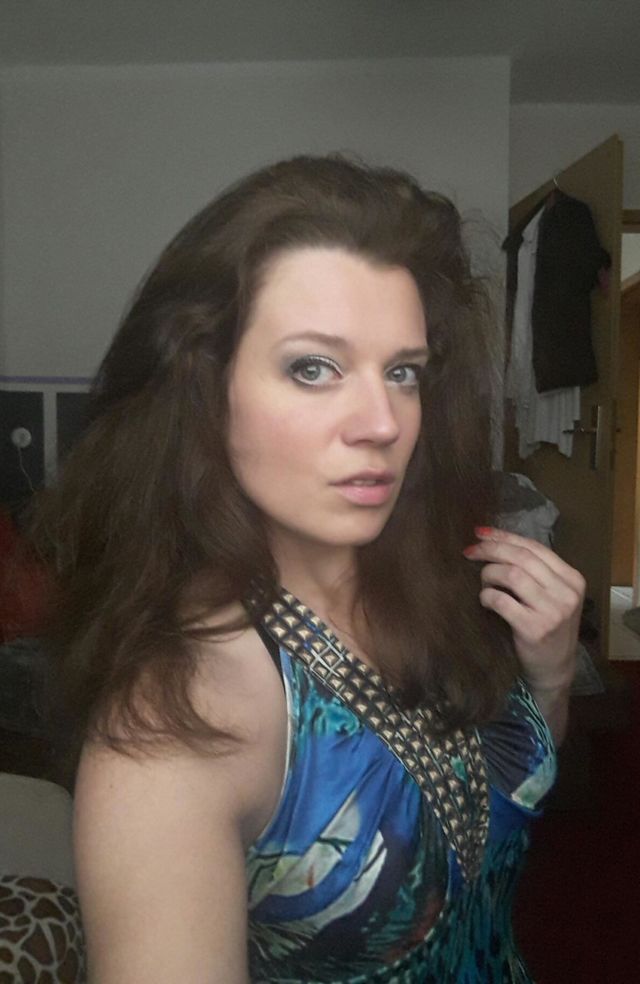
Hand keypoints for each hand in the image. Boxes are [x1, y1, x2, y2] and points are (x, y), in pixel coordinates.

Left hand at [463, 527, 585, 692]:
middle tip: (470, 551)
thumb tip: (493, 541)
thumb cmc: (547, 628)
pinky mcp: (534, 629)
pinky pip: (501, 601)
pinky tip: (485, 600)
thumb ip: (534, 572)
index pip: (534, 547)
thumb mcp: (551, 596)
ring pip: (511, 575)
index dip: (505, 537)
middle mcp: (566, 592)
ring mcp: (552, 611)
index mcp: (572, 578)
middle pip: (521, 558)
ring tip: (483, 582)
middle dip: (491, 550)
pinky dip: (487, 596)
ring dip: (489, 574)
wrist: (554, 669)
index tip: (480, 532)